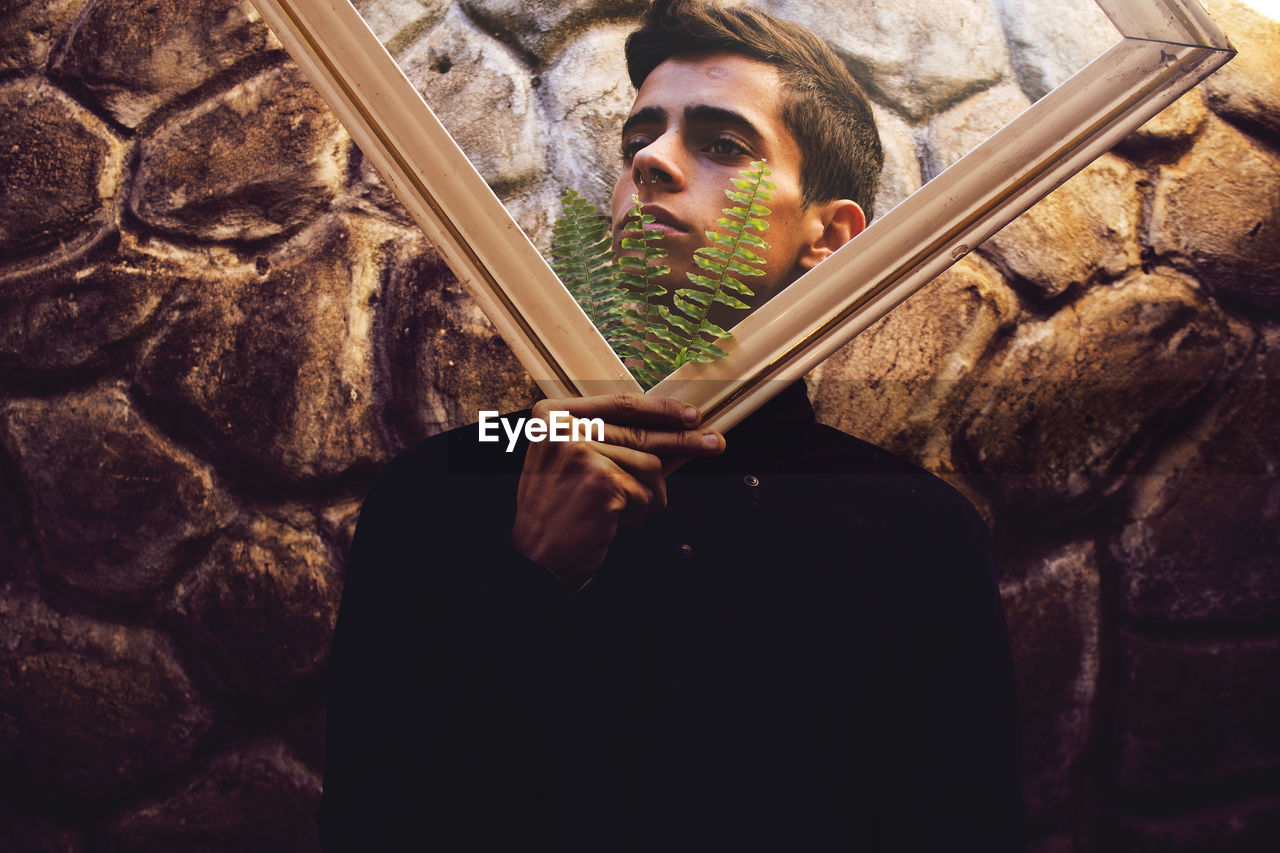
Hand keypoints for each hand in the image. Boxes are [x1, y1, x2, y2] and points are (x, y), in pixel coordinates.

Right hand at [510, 393, 724, 587]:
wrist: (537, 556)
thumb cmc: (560, 511)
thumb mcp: (580, 464)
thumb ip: (619, 444)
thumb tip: (678, 432)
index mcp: (554, 416)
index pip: (619, 404)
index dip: (660, 409)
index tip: (690, 415)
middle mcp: (563, 428)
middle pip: (639, 432)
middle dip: (683, 442)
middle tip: (715, 444)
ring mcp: (580, 451)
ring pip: (648, 465)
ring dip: (648, 494)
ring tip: (626, 509)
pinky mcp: (600, 479)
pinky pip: (644, 492)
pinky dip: (638, 511)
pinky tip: (615, 520)